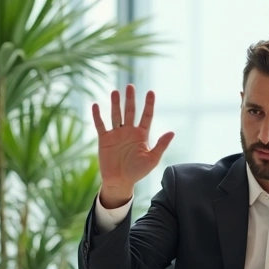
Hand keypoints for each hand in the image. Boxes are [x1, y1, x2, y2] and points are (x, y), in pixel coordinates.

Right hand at [92, 85, 173, 207]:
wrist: (120, 182)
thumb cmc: (137, 172)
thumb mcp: (152, 159)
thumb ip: (161, 145)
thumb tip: (172, 132)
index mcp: (141, 134)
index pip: (146, 116)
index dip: (149, 104)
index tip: (151, 92)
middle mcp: (129, 131)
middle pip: (130, 111)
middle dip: (130, 99)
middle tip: (130, 86)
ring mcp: (116, 134)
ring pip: (116, 115)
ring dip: (115, 103)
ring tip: (115, 92)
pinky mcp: (104, 139)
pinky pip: (100, 125)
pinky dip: (97, 115)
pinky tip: (95, 105)